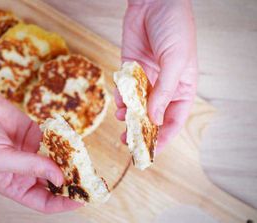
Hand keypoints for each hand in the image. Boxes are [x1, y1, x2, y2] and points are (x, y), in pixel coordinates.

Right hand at [0, 89, 81, 212]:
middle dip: (71, 182)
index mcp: (13, 185)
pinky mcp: (36, 132)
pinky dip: (64, 140)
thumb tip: (60, 177)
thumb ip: (31, 167)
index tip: (81, 200)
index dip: (62, 203)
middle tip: (90, 179)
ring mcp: (31, 151)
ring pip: (58, 160)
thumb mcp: (0, 158)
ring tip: (84, 161)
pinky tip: (72, 141)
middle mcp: (25, 171)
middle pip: (54, 182)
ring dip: (70, 161)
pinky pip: (55, 139)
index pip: (43, 202)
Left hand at [115, 0, 197, 151]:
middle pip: (153, 116)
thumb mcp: (175, 61)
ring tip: (121, 120)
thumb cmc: (174, 27)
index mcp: (183, 88)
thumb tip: (154, 119)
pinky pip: (124, 90)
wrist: (153, 2)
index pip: (174, 119)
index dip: (164, 137)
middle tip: (129, 142)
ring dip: (128, 115)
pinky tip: (118, 101)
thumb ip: (164, 91)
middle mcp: (164, 86)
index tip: (151, 150)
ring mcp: (146, 78)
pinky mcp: (130, 70)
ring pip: (136, 105)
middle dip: (141, 130)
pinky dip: (120, 97)